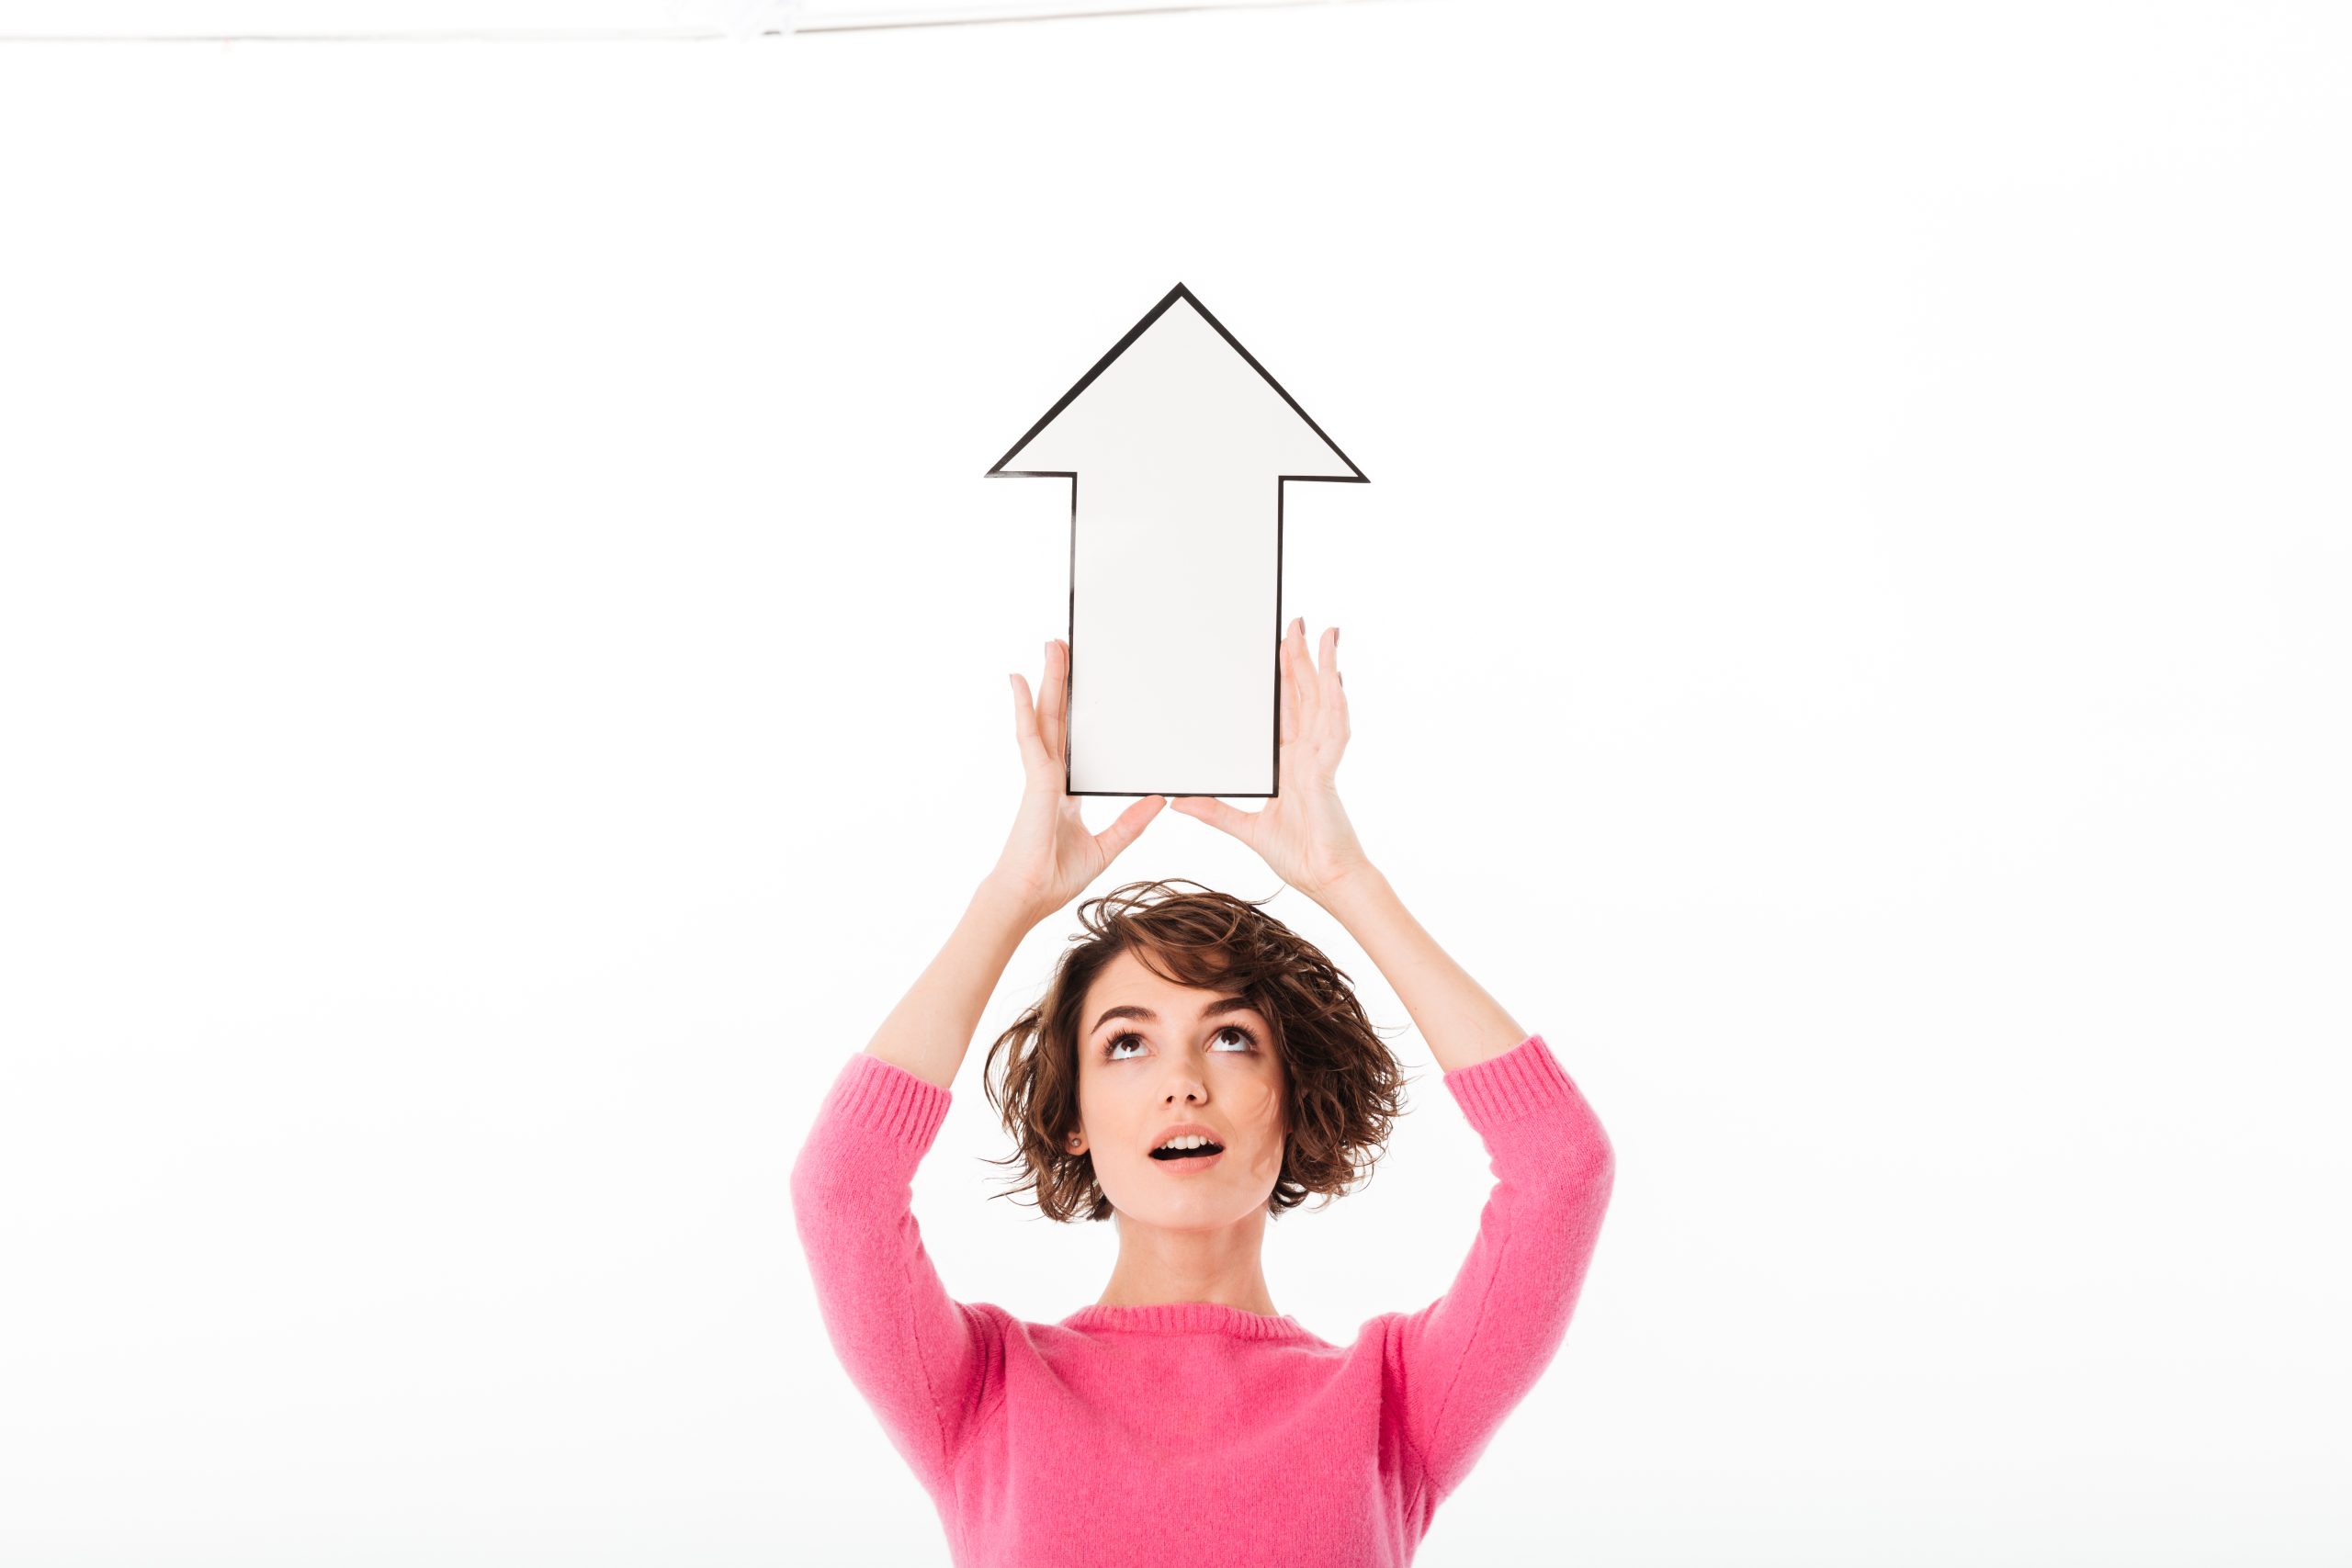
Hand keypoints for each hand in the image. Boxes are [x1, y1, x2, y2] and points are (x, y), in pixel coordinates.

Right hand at [984, 638, 1165, 924]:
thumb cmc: (1055, 877)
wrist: (1029, 897)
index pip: (1073, 740)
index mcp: (1064, 790)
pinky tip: (1020, 681)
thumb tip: (1159, 801)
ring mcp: (1040, 776)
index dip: (1077, 711)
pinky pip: (1030, 737)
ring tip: (1052, 647)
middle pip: (1057, 719)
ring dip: (1047, 681)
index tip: (1086, 685)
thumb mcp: (1108, 846)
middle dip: (1061, 682)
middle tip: (1066, 648)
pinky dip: (1024, 708)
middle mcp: (1051, 776)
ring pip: (1044, 718)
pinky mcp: (1035, 782)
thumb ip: (1131, 822)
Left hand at [1170, 617, 1372, 900]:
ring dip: (1324, 667)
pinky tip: (1335, 676)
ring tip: (1323, 633)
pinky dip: (1336, 702)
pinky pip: (1334, 731)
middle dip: (1301, 658)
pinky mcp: (1326, 774)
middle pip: (1305, 696)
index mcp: (1291, 763)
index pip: (1285, 710)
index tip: (1275, 648)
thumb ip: (1214, 811)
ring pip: (1324, 703)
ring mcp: (1321, 761)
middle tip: (1293, 622)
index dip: (1283, 678)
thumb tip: (1178, 801)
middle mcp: (1308, 755)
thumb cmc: (1299, 856)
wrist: (1327, 881)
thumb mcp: (1245, 828)